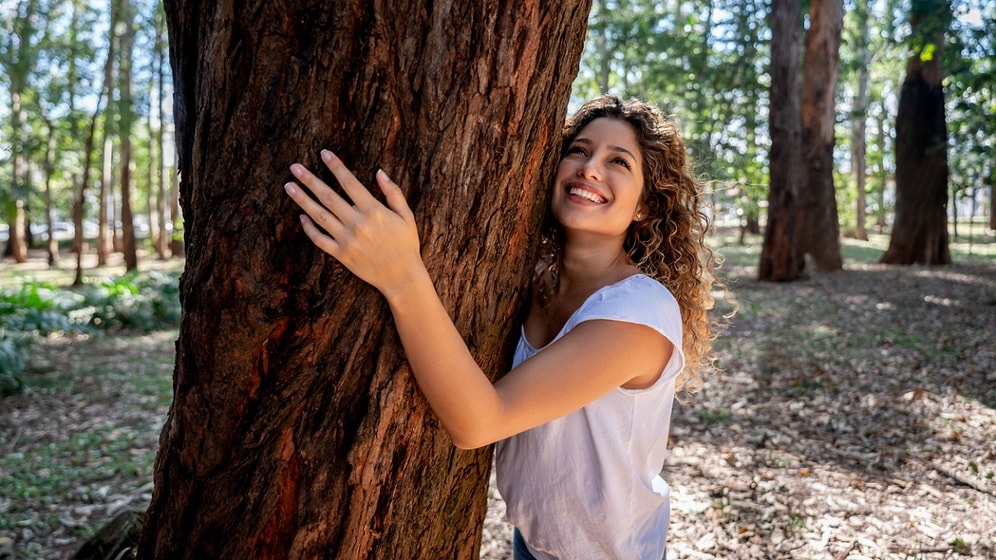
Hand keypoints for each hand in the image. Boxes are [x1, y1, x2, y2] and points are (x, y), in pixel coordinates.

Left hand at [283, 150, 422, 297]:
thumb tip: (379, 171)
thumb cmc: (406, 244)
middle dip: (310, 180)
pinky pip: (320, 240)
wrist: (401, 277)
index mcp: (374, 211)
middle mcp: (357, 224)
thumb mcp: (406, 216)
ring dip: (302, 200)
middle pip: (328, 197)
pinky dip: (309, 228)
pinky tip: (302, 217)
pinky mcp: (341, 254)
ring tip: (289, 186)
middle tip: (294, 167)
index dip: (336, 167)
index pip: (350, 183)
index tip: (324, 153)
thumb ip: (393, 193)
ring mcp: (347, 240)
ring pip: (319, 216)